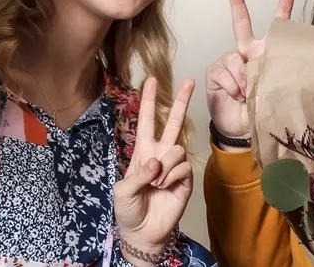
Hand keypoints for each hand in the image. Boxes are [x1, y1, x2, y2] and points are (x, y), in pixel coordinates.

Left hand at [113, 77, 195, 263]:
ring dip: (164, 166)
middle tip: (190, 81)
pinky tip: (165, 189)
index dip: (149, 101)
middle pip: (174, 122)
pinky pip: (182, 167)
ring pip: (176, 148)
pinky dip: (171, 178)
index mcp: (143, 151)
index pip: (147, 121)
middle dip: (182, 101)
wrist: (143, 232)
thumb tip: (157, 162)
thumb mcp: (123, 191)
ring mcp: (174, 166)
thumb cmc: (128, 209)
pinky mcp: (186, 179)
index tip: (151, 80)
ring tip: (156, 184)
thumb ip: (139, 174)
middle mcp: (161, 154)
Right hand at [205, 0, 293, 142]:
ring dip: (243, 80)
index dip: (282, 10)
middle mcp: (246, 54)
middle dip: (237, 3)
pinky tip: (235, 95)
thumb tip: (252, 73)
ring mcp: (229, 61)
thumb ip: (268, 78)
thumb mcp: (272, 92)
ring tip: (247, 95)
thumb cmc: (261, 109)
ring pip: (235, 59)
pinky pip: (224, 72)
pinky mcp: (216, 71)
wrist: (240, 126)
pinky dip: (232, 86)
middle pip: (241, 24)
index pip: (276, 31)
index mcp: (266, 57)